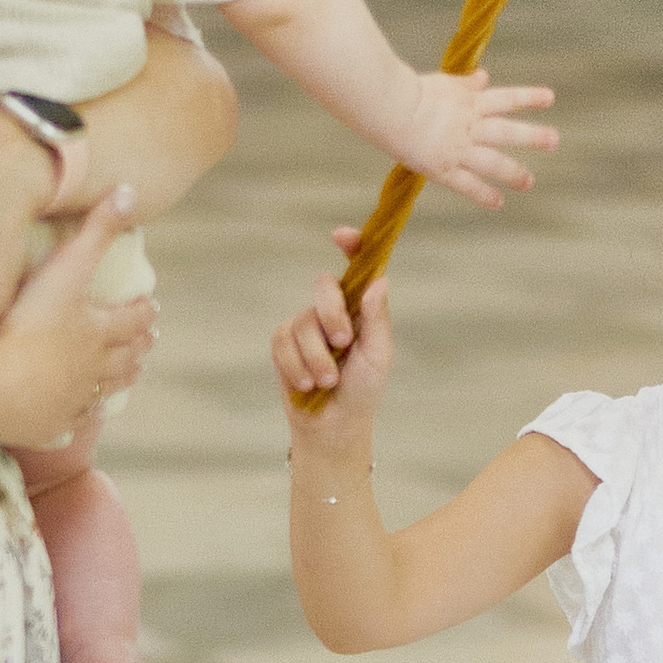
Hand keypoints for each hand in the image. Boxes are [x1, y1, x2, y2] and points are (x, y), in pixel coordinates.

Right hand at [0, 190, 153, 445]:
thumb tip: (131, 190)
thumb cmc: (31, 323)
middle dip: (138, 348)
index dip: (143, 312)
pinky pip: (72, 419)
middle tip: (147, 343)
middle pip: (126, 358)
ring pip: (105, 389)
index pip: (133, 320)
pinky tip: (77, 413)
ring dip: (119, 379)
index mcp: (99, 331)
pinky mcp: (50, 423)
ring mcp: (73, 399)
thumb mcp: (65, 267)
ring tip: (129, 375)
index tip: (150, 307)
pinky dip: (80, 412)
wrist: (0, 388)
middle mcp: (93, 367)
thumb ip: (96, 228)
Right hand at [272, 230, 390, 435]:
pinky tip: (307, 385)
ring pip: (303, 321)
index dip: (351, 245)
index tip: (340, 235)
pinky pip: (282, 342)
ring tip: (327, 382)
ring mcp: (305, 326)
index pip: (356, 268)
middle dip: (332, 314)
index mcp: (360, 308)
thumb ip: (377, 319)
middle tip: (343, 342)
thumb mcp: (378, 355)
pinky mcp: (283, 344)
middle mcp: (332, 311)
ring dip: (317, 357)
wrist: (334, 427)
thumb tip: (380, 279)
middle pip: (324, 286)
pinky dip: (296, 366)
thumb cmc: (362, 390)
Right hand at [380, 67, 556, 211]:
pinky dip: (483, 194)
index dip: (528, 98)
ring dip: (513, 172)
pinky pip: (467, 184)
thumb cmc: (408, 92)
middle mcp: (468, 125)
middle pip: (506, 131)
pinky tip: (498, 202)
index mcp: (468, 102)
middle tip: (554, 141)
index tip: (550, 98)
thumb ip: (466, 83)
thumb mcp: (443, 83)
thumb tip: (484, 75)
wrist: (388, 108)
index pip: (505, 98)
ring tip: (529, 182)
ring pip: (492, 161)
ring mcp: (457, 148)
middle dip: (532, 136)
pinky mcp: (442, 167)